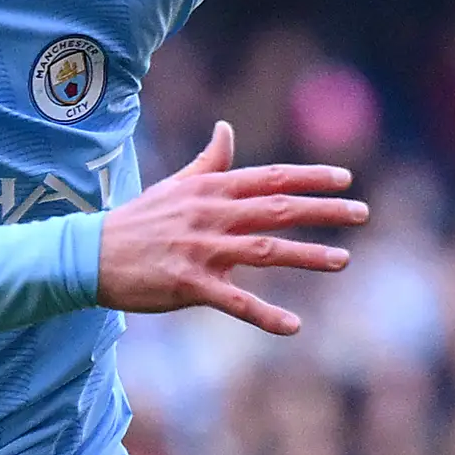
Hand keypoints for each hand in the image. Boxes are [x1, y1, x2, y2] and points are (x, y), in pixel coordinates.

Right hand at [95, 122, 357, 333]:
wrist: (92, 255)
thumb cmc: (138, 220)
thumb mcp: (174, 184)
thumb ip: (209, 162)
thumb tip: (226, 128)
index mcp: (211, 190)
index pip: (270, 177)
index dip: (310, 177)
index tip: (346, 178)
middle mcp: (212, 214)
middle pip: (277, 208)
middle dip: (323, 210)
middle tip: (362, 212)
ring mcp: (201, 250)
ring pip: (264, 249)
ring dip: (307, 255)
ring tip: (343, 260)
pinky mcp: (189, 285)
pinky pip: (235, 301)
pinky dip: (265, 315)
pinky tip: (293, 326)